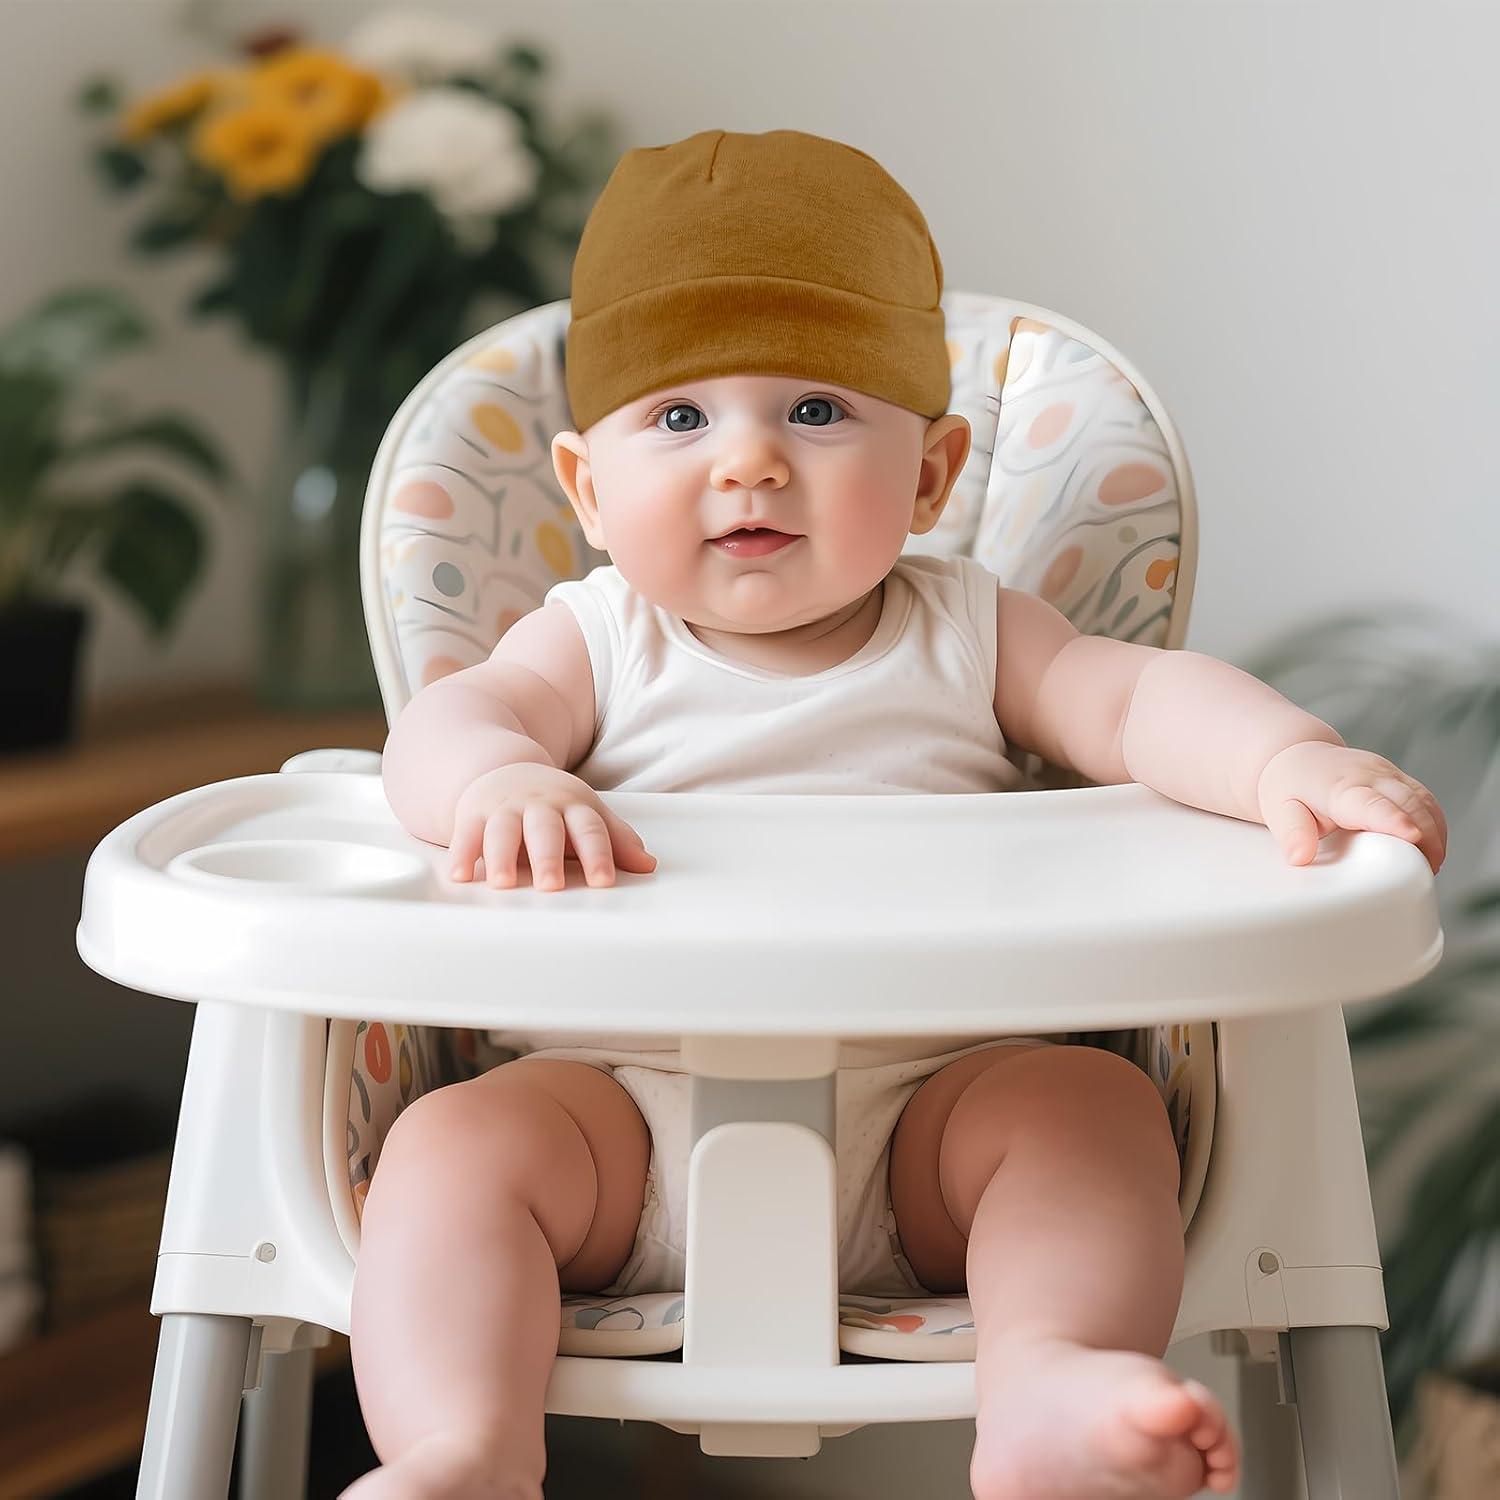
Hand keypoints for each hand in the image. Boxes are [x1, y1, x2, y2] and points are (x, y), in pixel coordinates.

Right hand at [448, 762, 657, 890]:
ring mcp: (504, 808)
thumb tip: (648, 865)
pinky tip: (461, 876)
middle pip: (545, 829)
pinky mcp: (473, 814)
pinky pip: (466, 835)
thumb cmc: (554, 804)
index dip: (598, 854)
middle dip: (547, 857)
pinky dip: (462, 854)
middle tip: (551, 886)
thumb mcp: (586, 814)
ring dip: (502, 857)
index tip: (604, 882)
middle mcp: (538, 805)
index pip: (589, 829)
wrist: (505, 768)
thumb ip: (616, 840)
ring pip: (503, 830)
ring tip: (503, 884)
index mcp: (572, 805)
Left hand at [1256, 741, 1446, 873]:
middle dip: (1426, 837)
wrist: (1298, 758)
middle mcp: (1369, 775)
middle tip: (1427, 871)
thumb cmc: (1289, 788)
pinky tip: (1432, 848)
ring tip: (1431, 866)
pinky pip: (1426, 799)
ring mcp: (1387, 774)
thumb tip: (1300, 857)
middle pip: (1408, 804)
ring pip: (1423, 801)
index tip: (1411, 837)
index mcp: (1339, 787)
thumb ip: (1291, 833)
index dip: (1393, 820)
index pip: (1371, 804)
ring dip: (1435, 833)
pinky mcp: (1399, 778)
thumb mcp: (1279, 811)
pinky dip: (1435, 824)